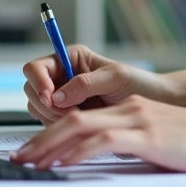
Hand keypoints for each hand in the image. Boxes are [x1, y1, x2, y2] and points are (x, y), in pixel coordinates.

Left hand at [12, 95, 185, 171]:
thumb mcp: (159, 140)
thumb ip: (133, 143)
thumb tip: (105, 161)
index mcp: (130, 109)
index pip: (80, 115)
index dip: (52, 131)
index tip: (34, 151)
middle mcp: (129, 109)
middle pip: (71, 117)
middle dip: (40, 139)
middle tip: (18, 157)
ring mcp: (137, 120)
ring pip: (79, 126)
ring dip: (49, 145)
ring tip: (29, 162)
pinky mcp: (146, 135)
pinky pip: (103, 141)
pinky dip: (77, 152)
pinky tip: (62, 163)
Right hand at [22, 45, 176, 123]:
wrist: (154, 104)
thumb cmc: (138, 83)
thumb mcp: (114, 77)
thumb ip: (85, 83)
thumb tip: (58, 96)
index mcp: (71, 58)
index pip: (36, 67)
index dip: (38, 82)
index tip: (50, 97)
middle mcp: (63, 76)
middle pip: (31, 89)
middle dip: (46, 104)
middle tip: (71, 113)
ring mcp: (63, 98)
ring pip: (37, 109)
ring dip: (53, 118)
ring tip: (81, 118)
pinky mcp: (67, 117)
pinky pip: (49, 124)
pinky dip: (60, 128)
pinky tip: (81, 125)